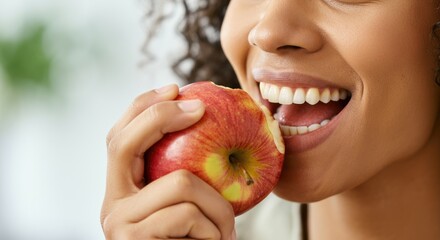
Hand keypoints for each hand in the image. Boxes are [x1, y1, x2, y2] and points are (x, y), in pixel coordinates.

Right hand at [101, 84, 235, 239]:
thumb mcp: (190, 205)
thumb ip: (184, 174)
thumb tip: (210, 125)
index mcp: (121, 189)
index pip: (118, 136)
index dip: (144, 106)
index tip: (177, 88)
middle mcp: (110, 203)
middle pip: (123, 141)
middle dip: (163, 115)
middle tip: (201, 109)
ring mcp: (119, 223)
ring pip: (180, 182)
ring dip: (219, 206)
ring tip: (227, 230)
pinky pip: (188, 214)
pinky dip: (215, 228)